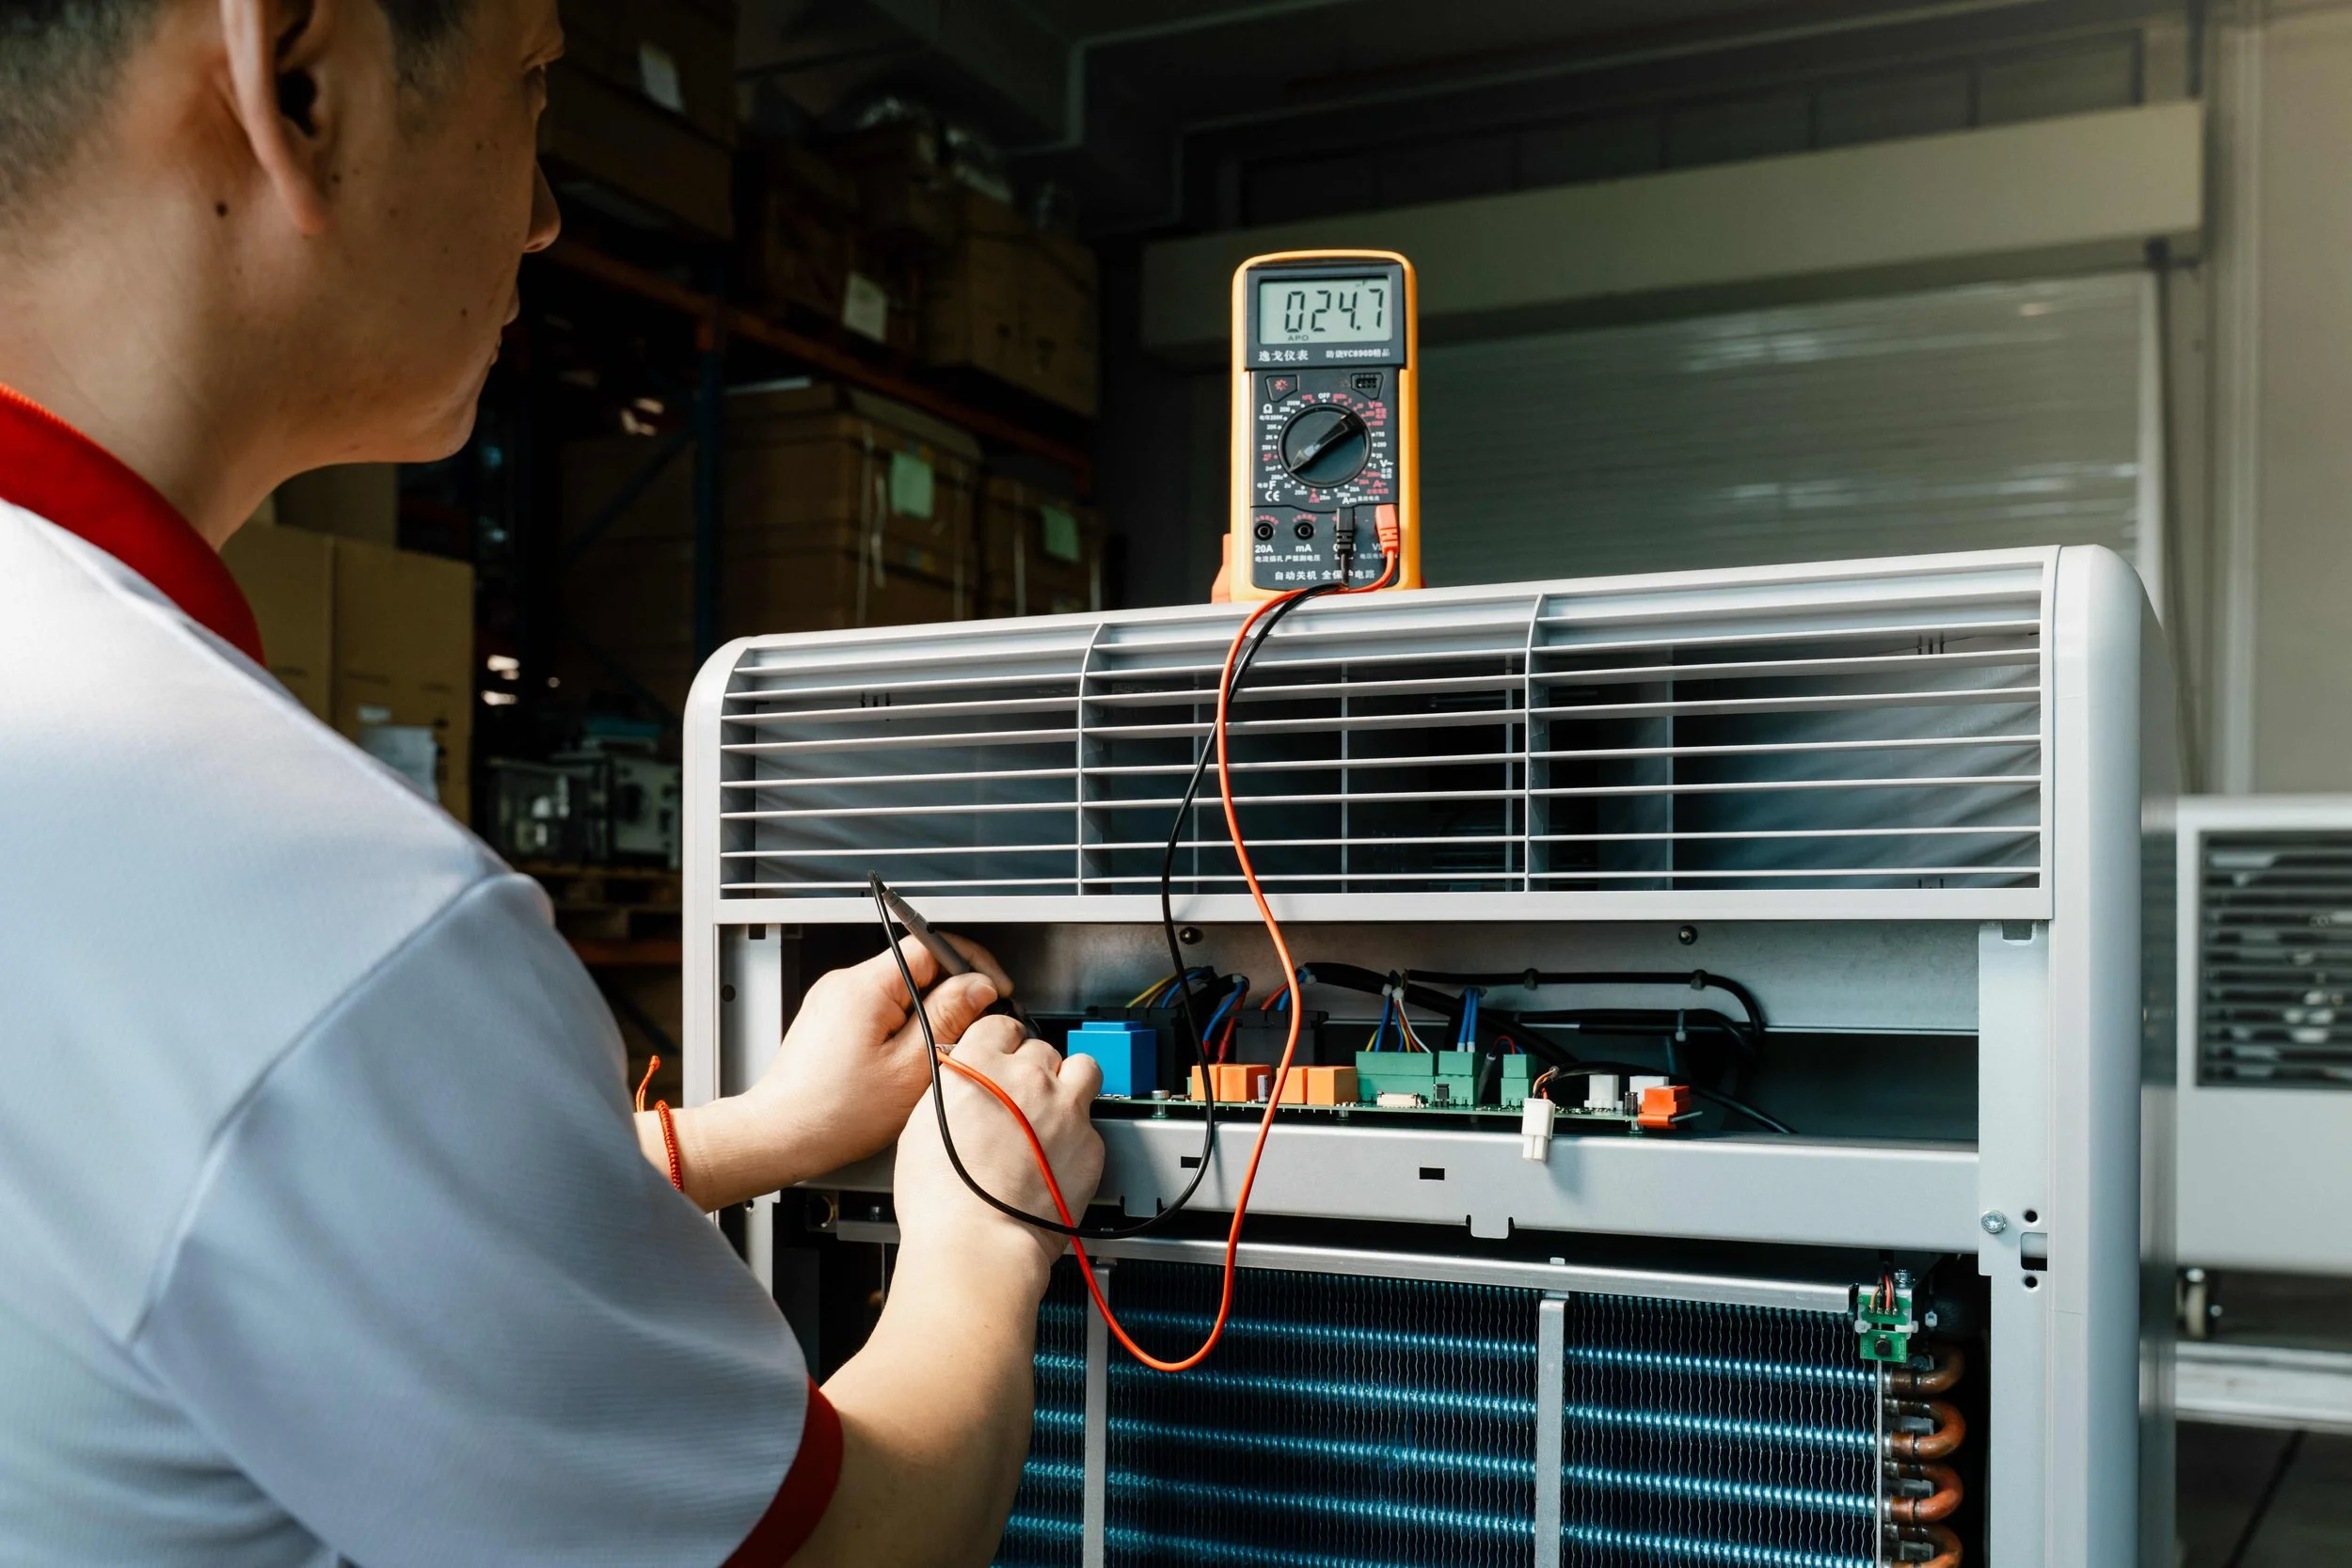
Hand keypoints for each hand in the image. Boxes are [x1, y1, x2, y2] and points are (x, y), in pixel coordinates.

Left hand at [654, 935, 1011, 1210]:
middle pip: (918, 967)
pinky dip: (902, 1029)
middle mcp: (845, 983)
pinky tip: (904, 1063)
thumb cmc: (836, 1114)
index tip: (994, 990)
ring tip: (931, 1057)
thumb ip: (948, 1019)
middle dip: (951, 996)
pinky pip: (879, 1009)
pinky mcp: (831, 1020)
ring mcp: (835, 1000)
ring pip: (901, 991)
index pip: (932, 944)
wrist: (780, 1136)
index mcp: (866, 986)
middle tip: (969, 1032)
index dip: (971, 964)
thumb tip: (978, 987)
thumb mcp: (910, 1069)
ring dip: (926, 1015)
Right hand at [893, 1015, 1104, 1281]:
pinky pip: (1091, 1123)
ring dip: (1070, 1082)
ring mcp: (1063, 1108)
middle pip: (1041, 1049)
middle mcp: (1025, 1076)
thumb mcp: (921, 1125)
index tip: (1002, 1053)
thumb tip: (961, 1085)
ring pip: (1083, 1068)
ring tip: (1056, 1107)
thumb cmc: (940, 1198)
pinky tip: (1058, 1156)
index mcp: (978, 1064)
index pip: (999, 1025)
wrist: (977, 1242)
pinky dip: (1078, 1134)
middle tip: (1021, 1098)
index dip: (1000, 1042)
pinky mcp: (1090, 1143)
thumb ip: (951, 1091)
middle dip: (1033, 1069)